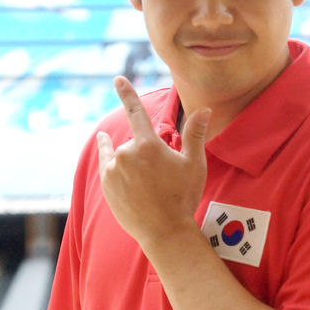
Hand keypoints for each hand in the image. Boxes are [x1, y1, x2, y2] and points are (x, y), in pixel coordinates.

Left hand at [96, 76, 211, 245]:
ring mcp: (112, 170)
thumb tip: (205, 109)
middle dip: (146, 154)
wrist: (164, 231)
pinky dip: (118, 169)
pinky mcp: (105, 184)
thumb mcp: (194, 164)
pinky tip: (129, 182)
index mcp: (147, 145)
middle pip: (136, 143)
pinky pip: (110, 168)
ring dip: (131, 163)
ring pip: (122, 156)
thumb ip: (194, 134)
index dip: (127, 93)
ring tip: (147, 186)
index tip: (117, 79)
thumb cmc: (183, 196)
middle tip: (162, 178)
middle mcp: (125, 154)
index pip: (136, 112)